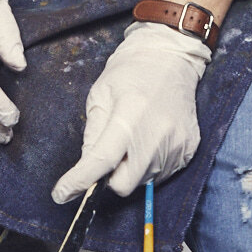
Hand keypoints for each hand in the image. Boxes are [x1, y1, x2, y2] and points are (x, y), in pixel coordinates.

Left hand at [50, 23, 210, 202]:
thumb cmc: (132, 73)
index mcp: (130, 114)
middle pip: (125, 183)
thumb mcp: (100, 95)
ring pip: (143, 181)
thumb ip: (92, 134)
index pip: (102, 159)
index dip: (80, 180)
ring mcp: (177, 144)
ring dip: (132, 169)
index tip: (62, 193)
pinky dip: (150, 164)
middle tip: (109, 153)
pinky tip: (151, 139)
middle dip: (110, 177)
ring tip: (135, 137)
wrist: (171, 58)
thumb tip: (85, 168)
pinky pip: (162, 174)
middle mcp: (158, 133)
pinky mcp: (189, 149)